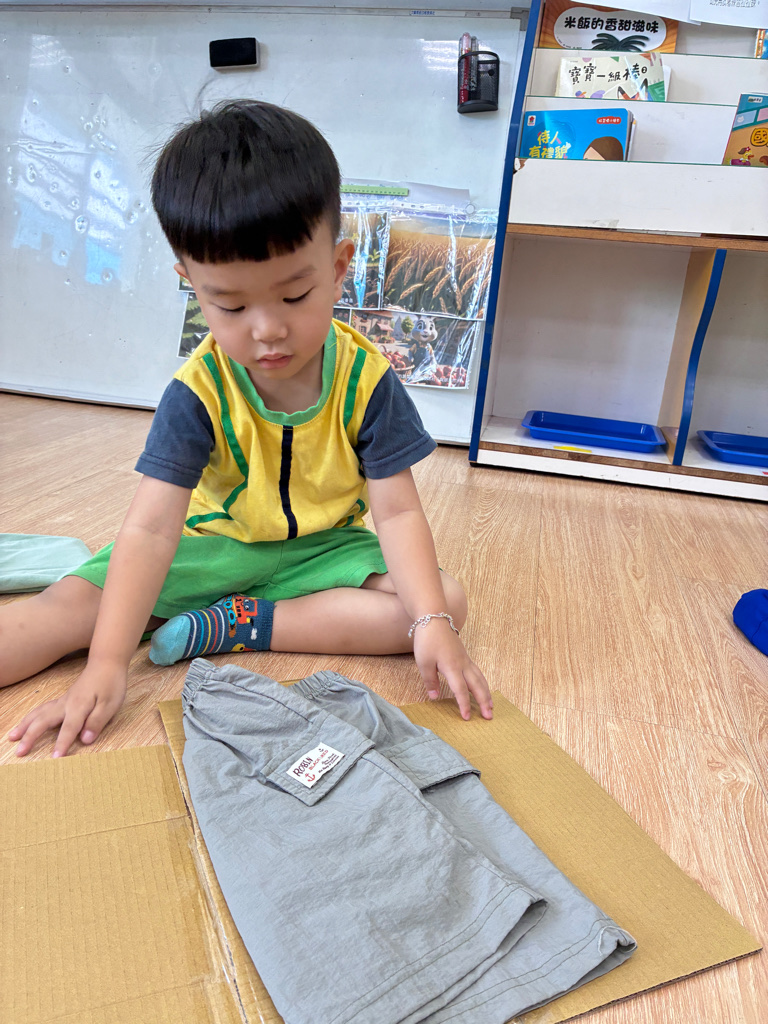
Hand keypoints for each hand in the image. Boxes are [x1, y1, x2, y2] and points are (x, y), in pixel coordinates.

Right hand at [8, 660, 126, 757]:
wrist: (106, 662)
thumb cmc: (111, 683)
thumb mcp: (111, 704)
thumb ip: (97, 722)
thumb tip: (85, 739)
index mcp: (79, 706)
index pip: (69, 729)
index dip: (62, 743)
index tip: (55, 758)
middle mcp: (66, 704)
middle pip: (44, 721)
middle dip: (30, 737)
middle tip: (19, 752)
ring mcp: (62, 701)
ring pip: (39, 713)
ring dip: (24, 725)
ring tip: (12, 737)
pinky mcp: (63, 699)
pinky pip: (42, 709)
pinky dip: (31, 717)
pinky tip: (26, 723)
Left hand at [412, 619, 492, 720]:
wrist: (434, 619)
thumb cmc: (427, 640)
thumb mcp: (423, 662)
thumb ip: (430, 681)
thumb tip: (435, 697)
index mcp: (452, 667)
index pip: (461, 690)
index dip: (464, 704)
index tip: (467, 718)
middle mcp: (462, 664)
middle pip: (477, 686)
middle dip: (484, 701)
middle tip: (489, 716)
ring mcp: (465, 660)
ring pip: (480, 679)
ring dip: (486, 693)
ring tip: (491, 705)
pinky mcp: (464, 656)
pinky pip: (477, 672)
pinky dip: (482, 683)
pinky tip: (482, 689)